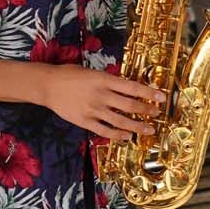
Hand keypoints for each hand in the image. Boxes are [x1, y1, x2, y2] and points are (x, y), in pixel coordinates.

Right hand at [35, 64, 164, 139]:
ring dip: (137, 126)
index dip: (149, 93)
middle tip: (157, 114)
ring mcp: (93, 110)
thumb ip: (110, 81)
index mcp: (104, 80)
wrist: (47, 85)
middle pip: (129, 105)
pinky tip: (127, 136)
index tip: (162, 97)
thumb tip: (129, 88)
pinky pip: (104, 131)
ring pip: (120, 121)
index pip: (132, 87)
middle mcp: (101, 95)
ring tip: (149, 129)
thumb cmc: (70, 75)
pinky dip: (117, 135)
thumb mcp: (93, 72)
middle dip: (146, 110)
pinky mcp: (84, 121)